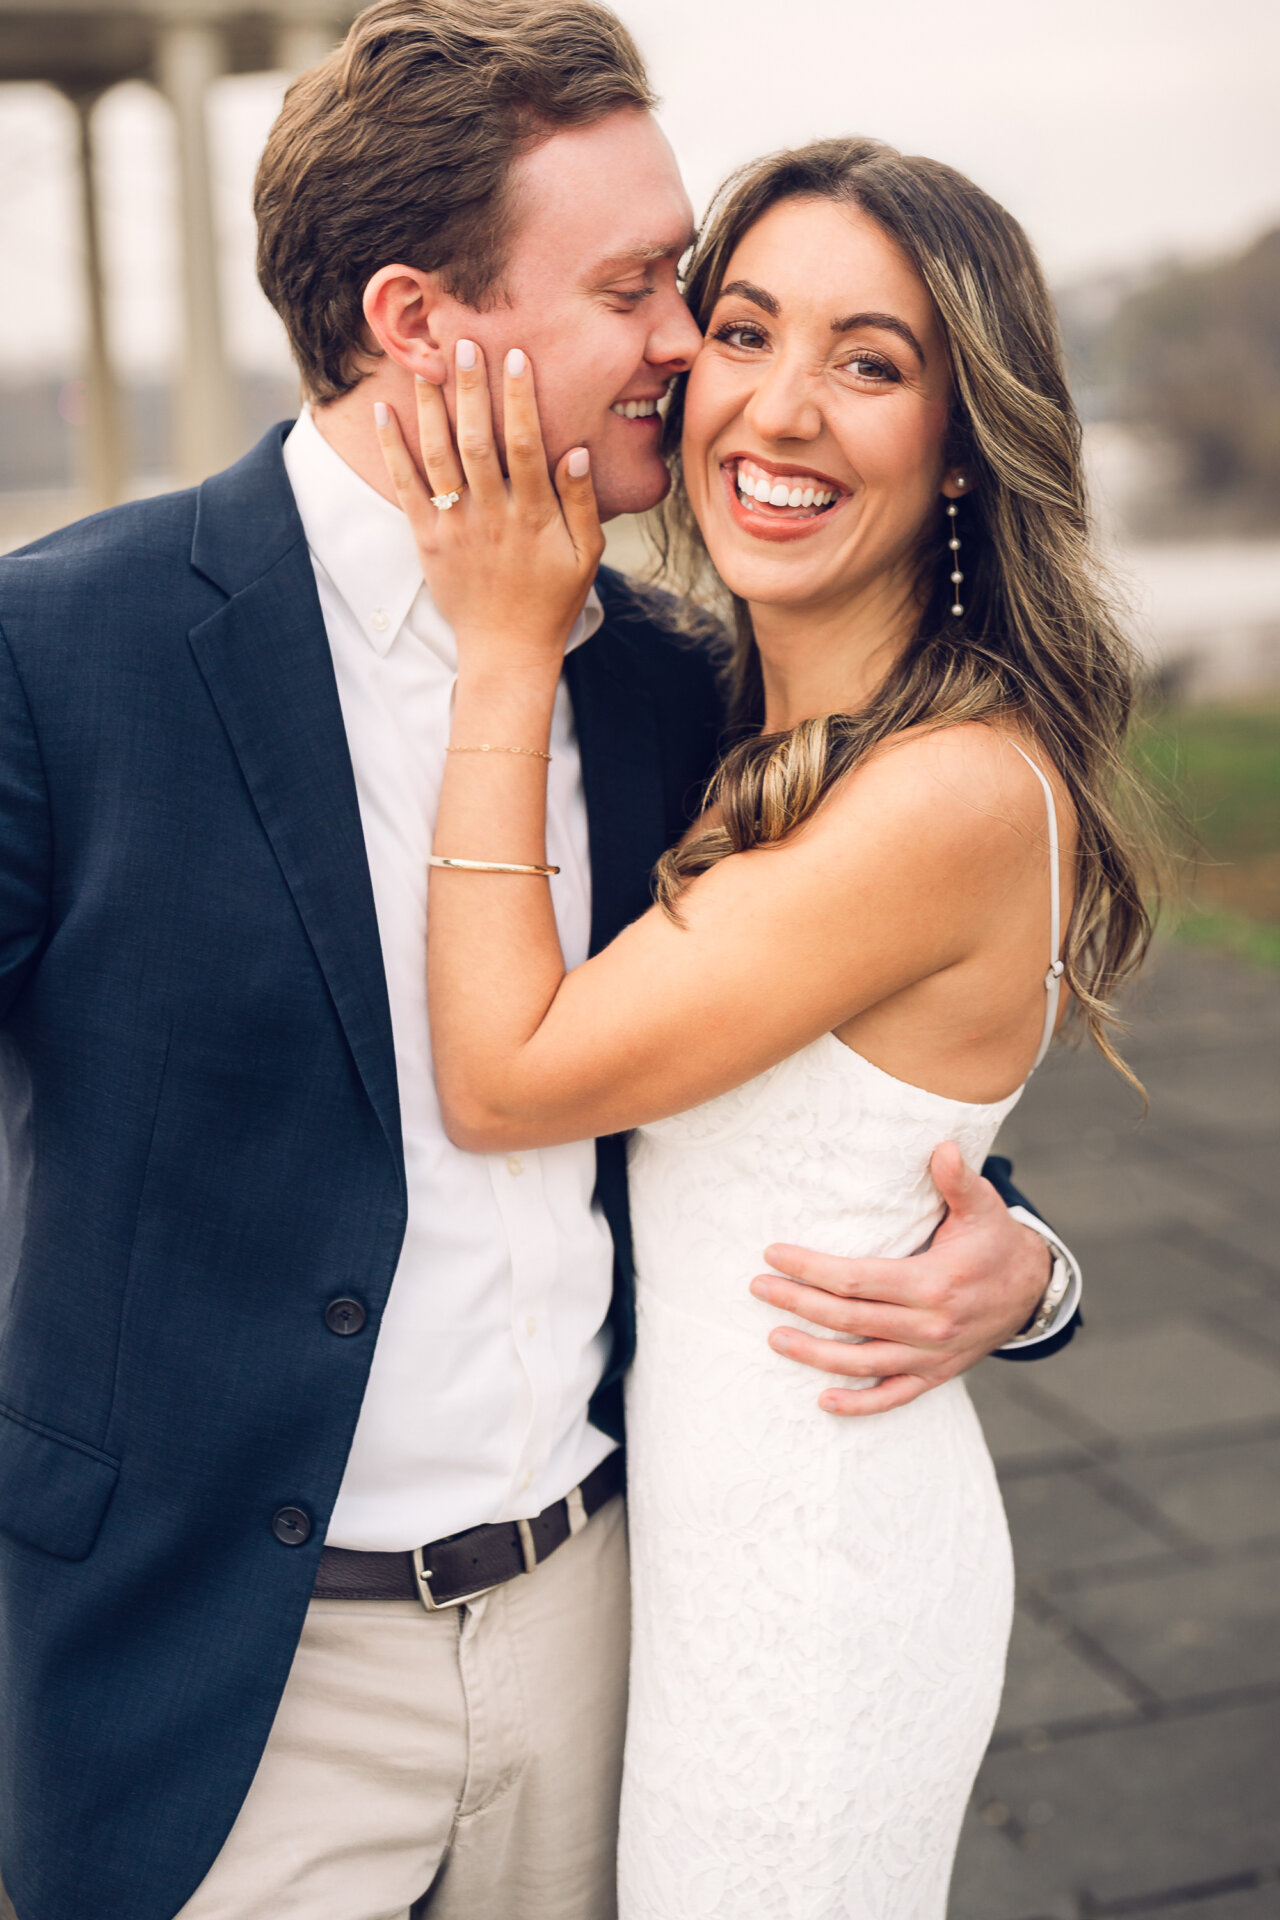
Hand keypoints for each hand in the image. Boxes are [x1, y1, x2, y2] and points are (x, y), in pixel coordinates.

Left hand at [374, 341, 603, 683]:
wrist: (506, 649)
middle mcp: (491, 515)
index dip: (521, 399)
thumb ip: (582, 502)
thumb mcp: (586, 555)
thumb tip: (578, 449)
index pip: (526, 444)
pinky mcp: (428, 540)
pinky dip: (393, 449)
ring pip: (438, 457)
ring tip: (425, 364)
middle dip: (470, 390)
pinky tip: (385, 412)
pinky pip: (407, 488)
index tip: (516, 357)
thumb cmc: (552, 599)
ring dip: (430, 408)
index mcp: (533, 515)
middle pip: (477, 441)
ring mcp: (456, 527)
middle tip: (463, 343)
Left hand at [749, 1142, 1051, 1415]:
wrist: (1032, 1289)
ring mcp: (933, 1356)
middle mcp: (931, 1325)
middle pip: (850, 1319)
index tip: (773, 1254)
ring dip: (815, 1355)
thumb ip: (958, 1179)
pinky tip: (823, 1401)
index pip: (857, 1279)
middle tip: (759, 1287)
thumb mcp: (983, 1205)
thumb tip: (943, 1146)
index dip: (811, 1268)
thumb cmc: (995, 1240)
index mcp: (935, 1283)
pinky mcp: (937, 1374)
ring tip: (775, 1338)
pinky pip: (894, 1396)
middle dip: (798, 1304)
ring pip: (863, 1363)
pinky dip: (859, 1405)